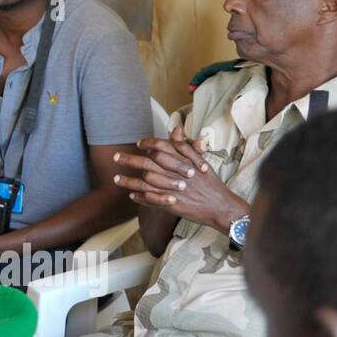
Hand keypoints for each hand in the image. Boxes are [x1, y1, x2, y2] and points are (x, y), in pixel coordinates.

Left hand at [111, 126, 246, 232]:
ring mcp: (172, 190)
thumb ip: (185, 145)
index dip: (148, 144)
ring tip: (115, 179)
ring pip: (145, 184)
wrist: (220, 206)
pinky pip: (151, 200)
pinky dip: (140, 197)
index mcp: (183, 161)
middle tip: (115, 157)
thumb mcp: (200, 160)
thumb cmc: (210, 182)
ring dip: (128, 181)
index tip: (138, 144)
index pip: (161, 147)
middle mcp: (175, 174)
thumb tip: (175, 130)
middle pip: (147, 163)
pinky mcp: (171, 205)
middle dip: (129, 160)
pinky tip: (131, 194)